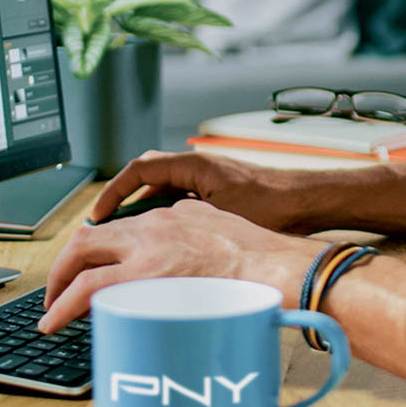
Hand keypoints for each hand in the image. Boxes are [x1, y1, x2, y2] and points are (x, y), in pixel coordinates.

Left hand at [37, 199, 322, 332]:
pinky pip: (93, 290)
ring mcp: (148, 252)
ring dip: (60, 288)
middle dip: (63, 267)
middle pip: (87, 239)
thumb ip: (189, 233)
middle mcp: (152, 227)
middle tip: (56, 290)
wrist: (277, 266)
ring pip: (82, 263)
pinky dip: (69, 305)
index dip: (91, 248)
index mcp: (169, 216)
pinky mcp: (147, 277)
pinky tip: (60, 320)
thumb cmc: (260, 257)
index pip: (116, 229)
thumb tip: (177, 255)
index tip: (84, 267)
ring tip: (52, 312)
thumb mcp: (216, 227)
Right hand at [88, 151, 322, 232]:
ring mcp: (206, 179)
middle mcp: (197, 167)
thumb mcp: (222, 216)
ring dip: (143, 210)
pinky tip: (162, 241)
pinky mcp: (216, 193)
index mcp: (193, 165)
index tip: (98, 216)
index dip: (114, 192)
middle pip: (145, 176)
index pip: (139, 170)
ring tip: (126, 238)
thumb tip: (151, 241)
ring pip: (162, 190)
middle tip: (104, 226)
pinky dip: (164, 216)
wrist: (307, 201)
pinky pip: (179, 200)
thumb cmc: (273, 206)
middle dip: (122, 200)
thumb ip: (185, 224)